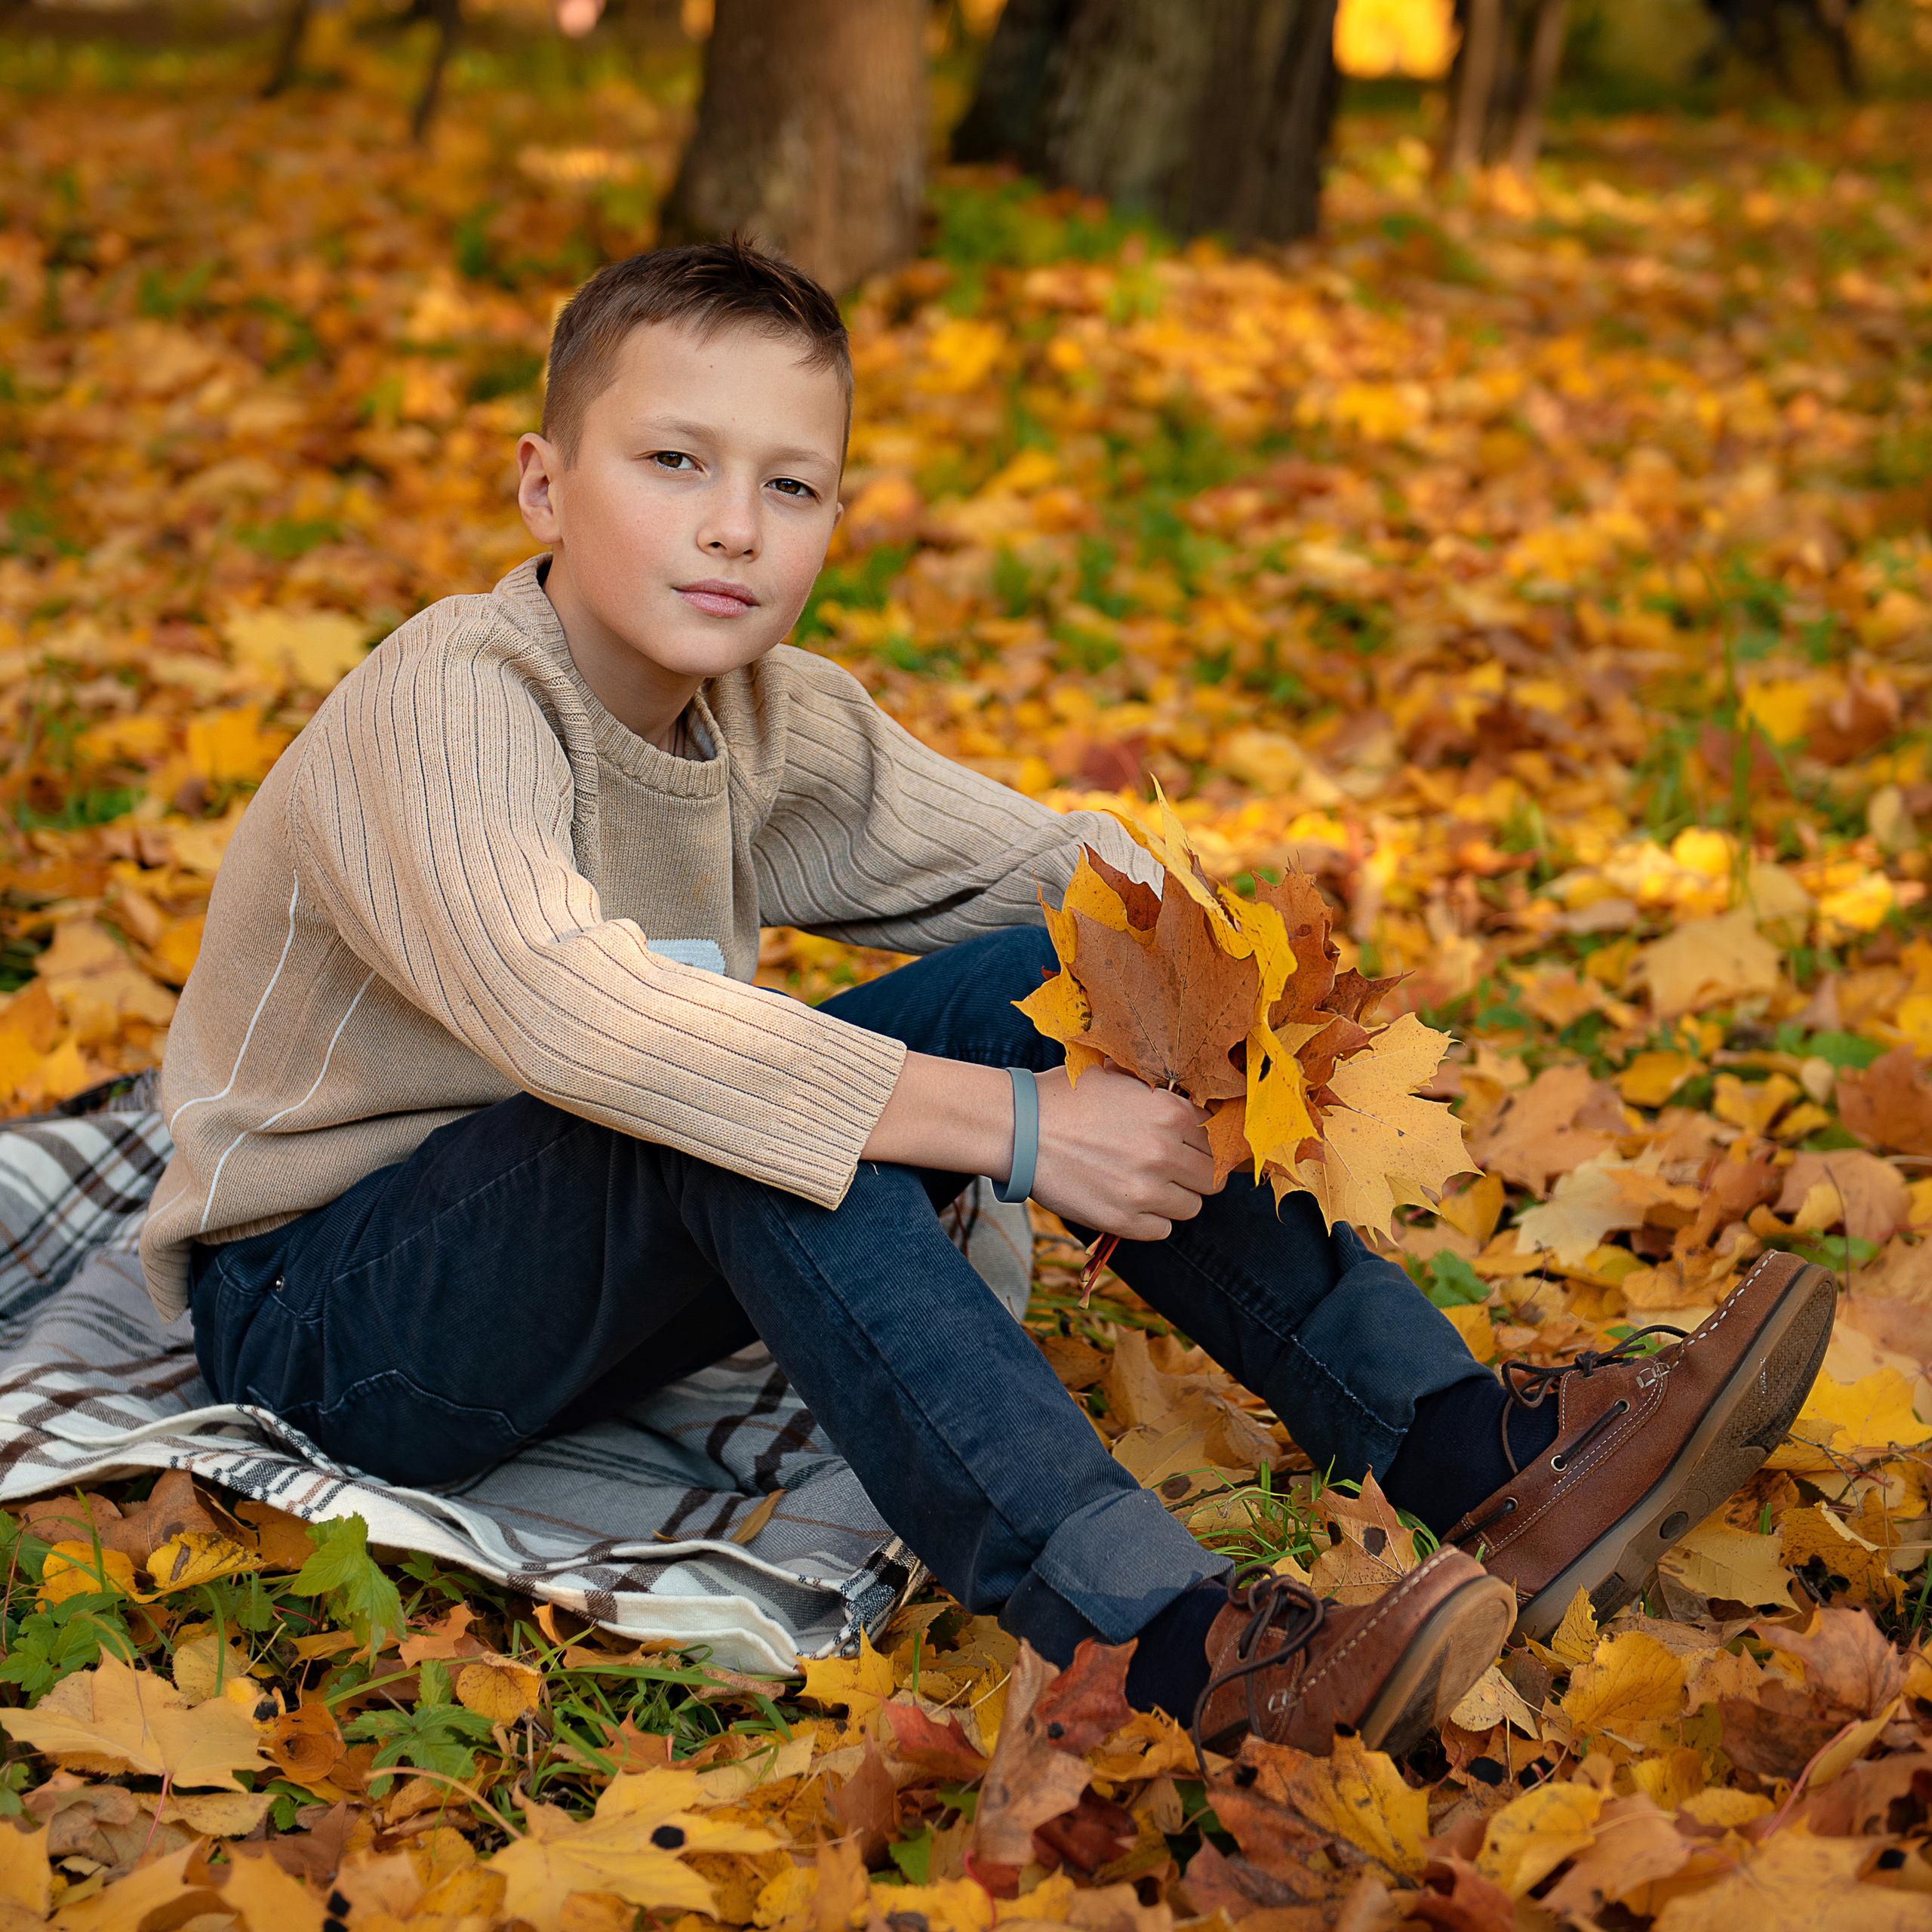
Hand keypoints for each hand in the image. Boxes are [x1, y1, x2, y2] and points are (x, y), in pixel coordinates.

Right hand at [1030, 1065, 1218, 1241]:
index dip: (1201, 1141)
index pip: (1216, 1136)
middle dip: (1194, 1172)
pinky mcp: (1124, 1221)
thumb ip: (1159, 1091)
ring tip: (1144, 1184)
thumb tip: (1189, 1101)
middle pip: (1212, 1177)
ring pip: (1191, 1206)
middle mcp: (1165, 1152)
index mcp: (1171, 1112)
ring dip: (1173, 1198)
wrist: (1019, 1129)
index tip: (1187, 1145)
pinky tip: (1127, 1201)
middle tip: (1169, 1168)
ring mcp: (1146, 1190)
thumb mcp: (1118, 1076)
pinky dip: (1150, 1220)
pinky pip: (1161, 1230)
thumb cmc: (1065, 1097)